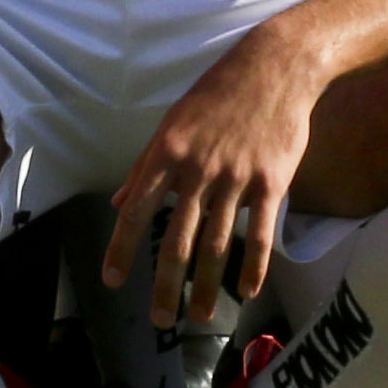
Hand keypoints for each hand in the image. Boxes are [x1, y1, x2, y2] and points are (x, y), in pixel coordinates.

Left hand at [105, 26, 322, 324]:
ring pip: (218, 245)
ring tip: (200, 317)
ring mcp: (236, 178)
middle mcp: (199, 170)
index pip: (138, 210)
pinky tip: (247, 291)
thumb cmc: (217, 94)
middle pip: (178, 239)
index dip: (123, 248)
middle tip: (161, 319)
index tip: (113, 280)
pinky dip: (253, 267)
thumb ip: (146, 166)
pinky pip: (260, 234)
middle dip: (167, 286)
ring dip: (208, 287)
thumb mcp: (172, 122)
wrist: (274, 67)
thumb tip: (119, 203)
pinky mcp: (271, 182)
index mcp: (168, 153)